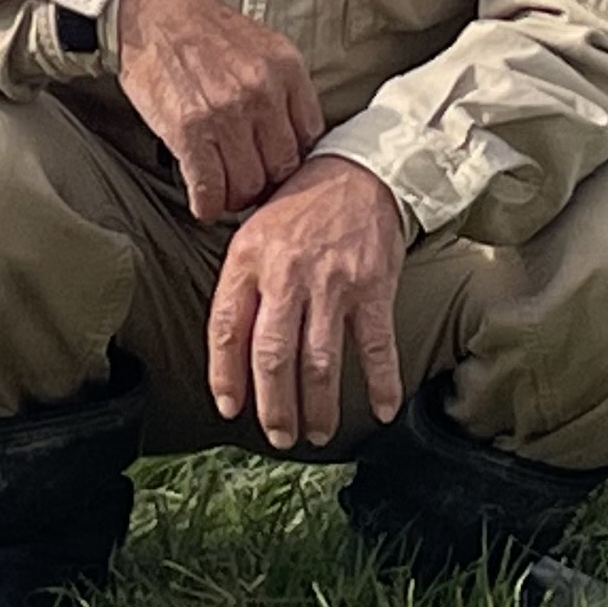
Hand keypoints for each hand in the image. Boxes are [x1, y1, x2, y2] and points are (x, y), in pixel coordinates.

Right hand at [112, 0, 321, 220]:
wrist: (150, 14)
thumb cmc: (203, 31)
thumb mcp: (262, 45)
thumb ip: (284, 89)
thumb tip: (296, 141)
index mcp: (286, 67)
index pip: (310, 139)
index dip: (291, 160)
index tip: (275, 164)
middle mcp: (261, 91)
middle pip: (281, 169)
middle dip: (264, 183)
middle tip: (248, 182)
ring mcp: (226, 113)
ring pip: (248, 186)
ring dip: (235, 197)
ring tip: (224, 189)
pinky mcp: (189, 131)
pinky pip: (210, 189)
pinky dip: (207, 205)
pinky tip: (203, 200)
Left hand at [208, 156, 405, 449]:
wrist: (356, 170)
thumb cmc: (299, 207)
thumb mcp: (252, 232)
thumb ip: (240, 284)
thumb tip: (228, 351)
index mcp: (248, 258)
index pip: (225, 328)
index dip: (225, 375)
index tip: (229, 408)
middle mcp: (287, 273)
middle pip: (272, 355)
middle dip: (274, 406)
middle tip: (279, 435)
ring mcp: (332, 282)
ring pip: (320, 361)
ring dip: (318, 407)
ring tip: (317, 433)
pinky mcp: (372, 286)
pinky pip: (376, 346)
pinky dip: (381, 383)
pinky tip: (383, 409)